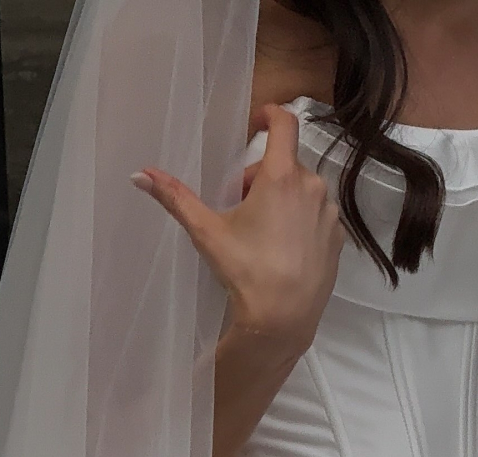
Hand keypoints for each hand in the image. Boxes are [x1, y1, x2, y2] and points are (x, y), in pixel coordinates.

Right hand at [133, 103, 344, 359]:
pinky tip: (284, 251)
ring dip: (283, 199)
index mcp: (282, 176)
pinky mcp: (338, 239)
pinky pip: (317, 216)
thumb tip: (139, 174)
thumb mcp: (207, 231)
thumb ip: (175, 197)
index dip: (270, 114)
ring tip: (263, 234)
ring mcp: (329, 214)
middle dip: (262, 177)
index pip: (285, 123)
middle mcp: (313, 187)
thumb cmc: (246, 271)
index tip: (257, 121)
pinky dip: (301, 222)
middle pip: (285, 164)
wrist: (283, 320)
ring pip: (303, 191)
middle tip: (242, 207)